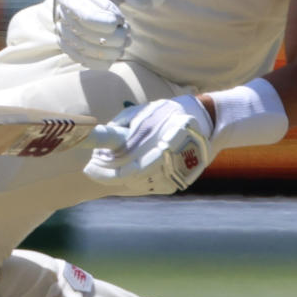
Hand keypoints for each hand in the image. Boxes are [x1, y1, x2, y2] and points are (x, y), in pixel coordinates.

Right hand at [53, 0, 163, 67]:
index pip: (82, 11)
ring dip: (105, 49)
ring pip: (79, 45)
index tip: (120, 19)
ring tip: (123, 44)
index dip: (102, 20)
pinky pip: (77, 56)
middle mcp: (61, 8)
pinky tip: (112, 58)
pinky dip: (96, 61)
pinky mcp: (66, 41)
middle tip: (126, 33)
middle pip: (81, 30)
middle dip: (108, 36)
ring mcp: (62, 26)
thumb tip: (149, 1)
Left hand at [83, 95, 212, 194]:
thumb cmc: (170, 113)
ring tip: (104, 168)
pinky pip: (146, 186)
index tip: (90, 162)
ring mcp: (172, 173)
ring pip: (135, 183)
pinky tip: (122, 173)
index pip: (124, 159)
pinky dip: (131, 181)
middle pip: (127, 176)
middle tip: (91, 168)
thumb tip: (103, 136)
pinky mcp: (175, 182)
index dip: (104, 165)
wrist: (206, 124)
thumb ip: (123, 123)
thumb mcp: (146, 111)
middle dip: (105, 174)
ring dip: (116, 178)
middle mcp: (165, 157)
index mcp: (157, 137)